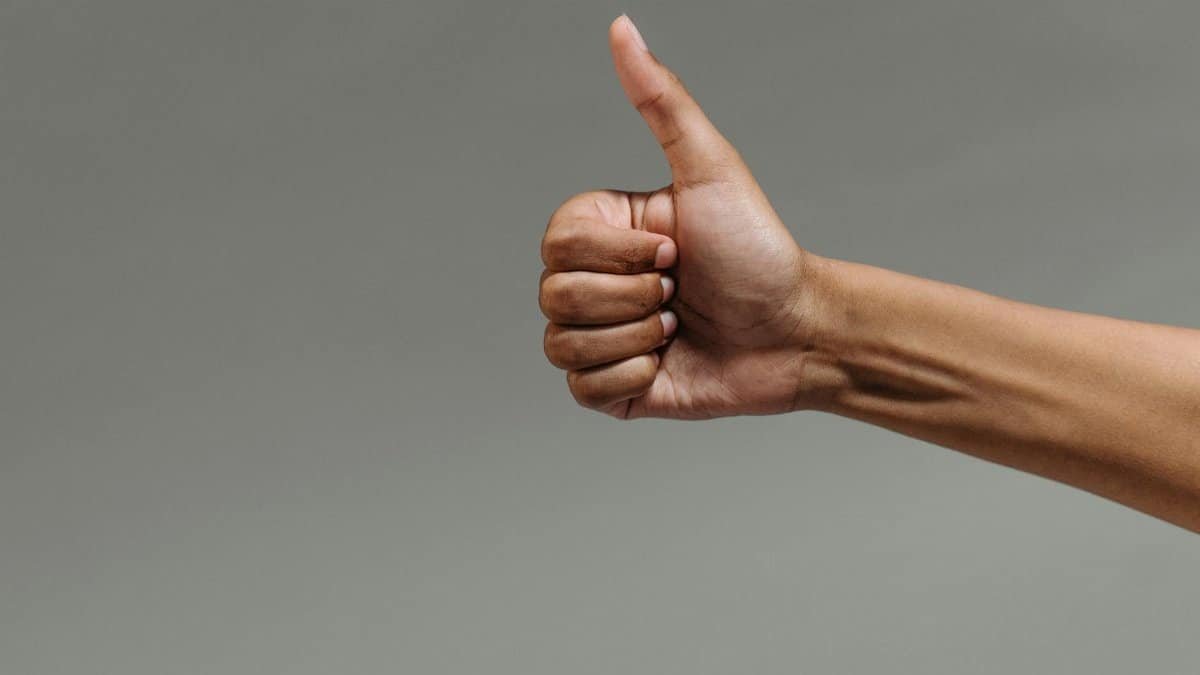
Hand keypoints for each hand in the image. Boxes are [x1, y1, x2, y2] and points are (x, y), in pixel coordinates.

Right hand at [539, 16, 824, 418]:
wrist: (796, 333)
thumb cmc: (758, 250)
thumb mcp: (711, 169)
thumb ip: (661, 101)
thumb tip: (621, 27)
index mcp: (604, 231)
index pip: (557, 244)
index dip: (618, 254)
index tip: (674, 250)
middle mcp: (595, 281)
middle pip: (555, 296)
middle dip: (632, 298)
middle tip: (679, 291)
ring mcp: (601, 337)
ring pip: (562, 345)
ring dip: (634, 339)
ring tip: (676, 327)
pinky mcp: (613, 389)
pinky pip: (581, 391)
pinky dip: (631, 380)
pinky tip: (668, 363)